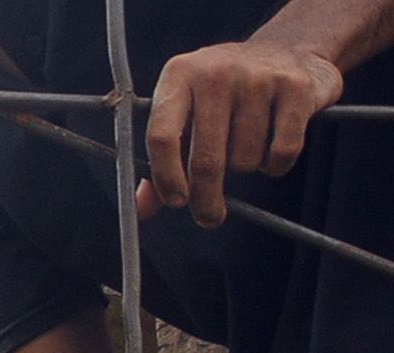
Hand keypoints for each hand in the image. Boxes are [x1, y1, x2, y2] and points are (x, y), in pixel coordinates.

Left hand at [142, 35, 343, 224]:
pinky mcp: (296, 88)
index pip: (161, 137)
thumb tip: (142, 208)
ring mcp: (258, 78)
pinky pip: (282, 152)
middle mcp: (216, 72)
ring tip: (247, 146)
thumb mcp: (187, 113)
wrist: (289, 49)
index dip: (165, 177)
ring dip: (245, 168)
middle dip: (206, 199)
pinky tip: (271, 150)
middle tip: (209, 217)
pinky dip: (275, 165)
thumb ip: (162, 159)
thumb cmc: (224, 93)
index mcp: (179, 75)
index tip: (176, 201)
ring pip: (244, 160)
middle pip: (205, 160)